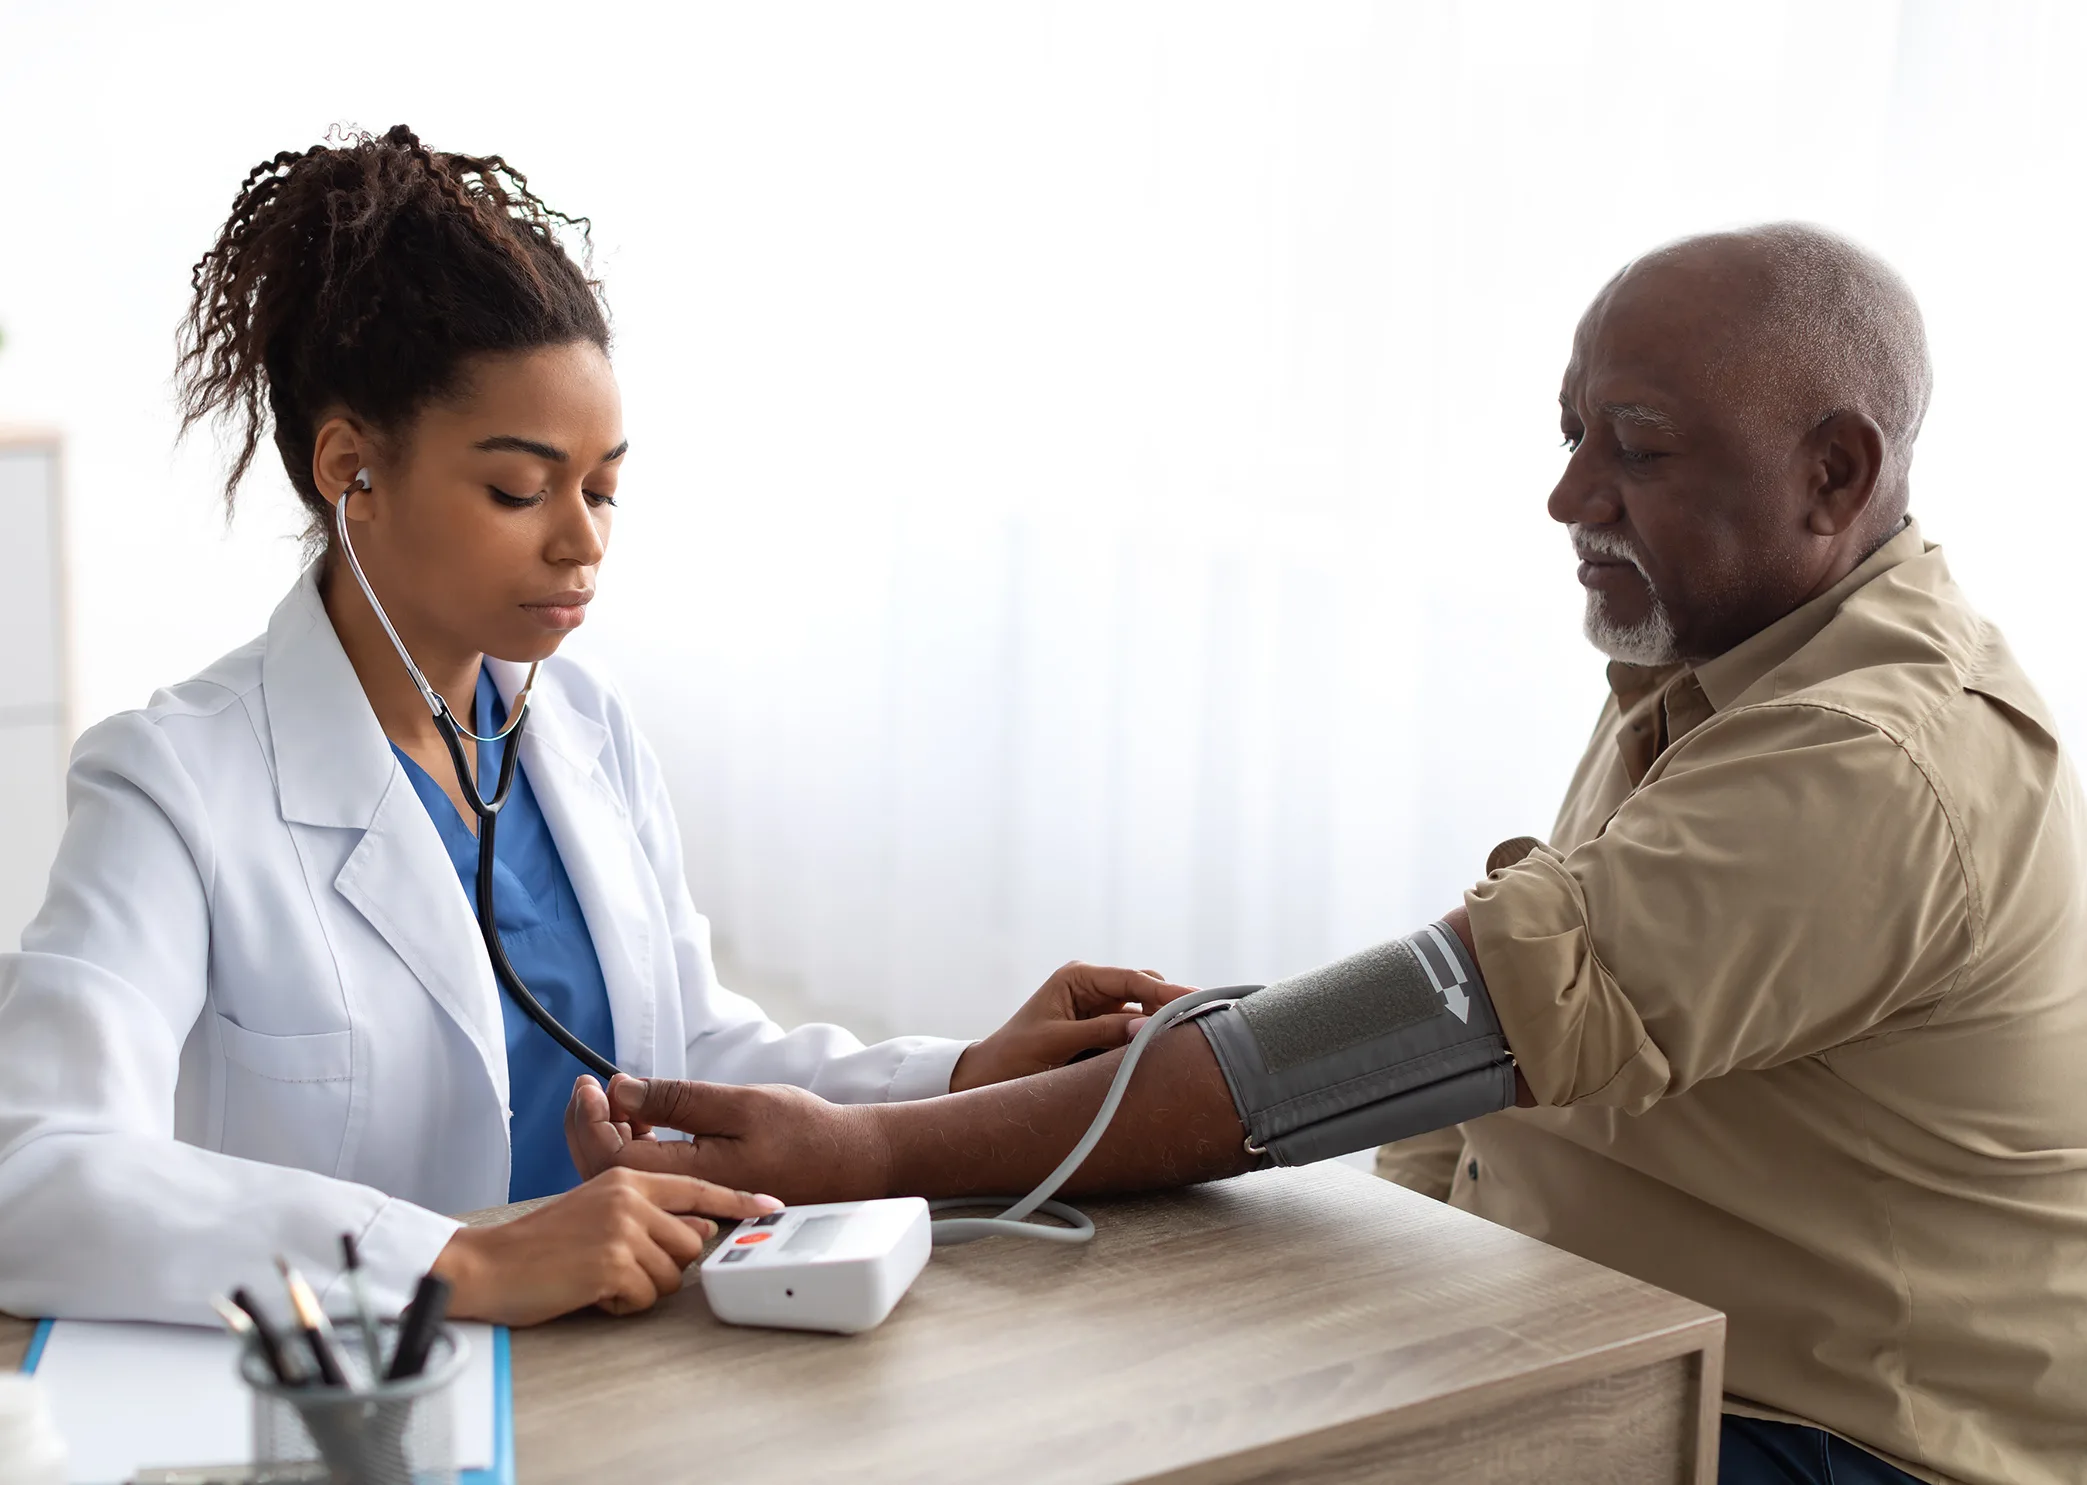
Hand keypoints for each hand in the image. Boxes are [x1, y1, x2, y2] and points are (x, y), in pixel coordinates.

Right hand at [430, 1168, 783, 1325]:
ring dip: (641, 1288)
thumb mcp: (599, 1211)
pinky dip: (622, 1304)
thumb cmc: (540, 1245)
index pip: (698, 1188)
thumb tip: (700, 1227)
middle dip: (665, 1265)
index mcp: (628, 1179)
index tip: (770, 1206)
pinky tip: (591, 1292)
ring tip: (600, 1278)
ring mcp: (622, 1230)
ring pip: (672, 1274)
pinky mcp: (612, 1264)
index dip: (739, 1200)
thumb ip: (650, 1214)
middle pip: (691, 1243)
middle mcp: (630, 1198)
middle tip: (620, 1268)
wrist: (488, 1265)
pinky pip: (645, 1297)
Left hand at [569, 1074, 893, 1206]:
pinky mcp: (702, 1198)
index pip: (612, 1158)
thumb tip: (620, 1092)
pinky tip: (643, 1122)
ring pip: (627, 1179)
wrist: (850, 1163)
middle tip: (589, 1089)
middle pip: (608, 1173)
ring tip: (614, 1100)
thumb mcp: (740, 1103)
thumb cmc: (805, 1132)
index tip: (591, 1085)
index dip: (590, 1121)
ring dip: (609, 1137)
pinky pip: (650, 1181)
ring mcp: (693, 1203)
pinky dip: (634, 1149)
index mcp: (693, 1178)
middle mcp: (686, 1200)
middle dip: (588, 1127)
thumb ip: (677, 1100)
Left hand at [948, 963, 1198, 1091]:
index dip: (1165, 992)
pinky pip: (1133, 1029)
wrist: (990, 1077)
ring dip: (1160, 1021)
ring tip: (1189, 1035)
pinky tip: (1166, 1046)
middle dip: (1168, 1003)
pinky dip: (1148, 1037)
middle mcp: (1092, 985)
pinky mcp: (1101, 1028)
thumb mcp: (1058, 1041)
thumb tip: (1146, 1028)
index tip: (1193, 1001)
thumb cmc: (1014, 1055)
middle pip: (1144, 987)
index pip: (1132, 979)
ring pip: (1144, 1008)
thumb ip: (1102, 1032)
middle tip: (1200, 1021)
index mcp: (1078, 976)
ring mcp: (1098, 1006)